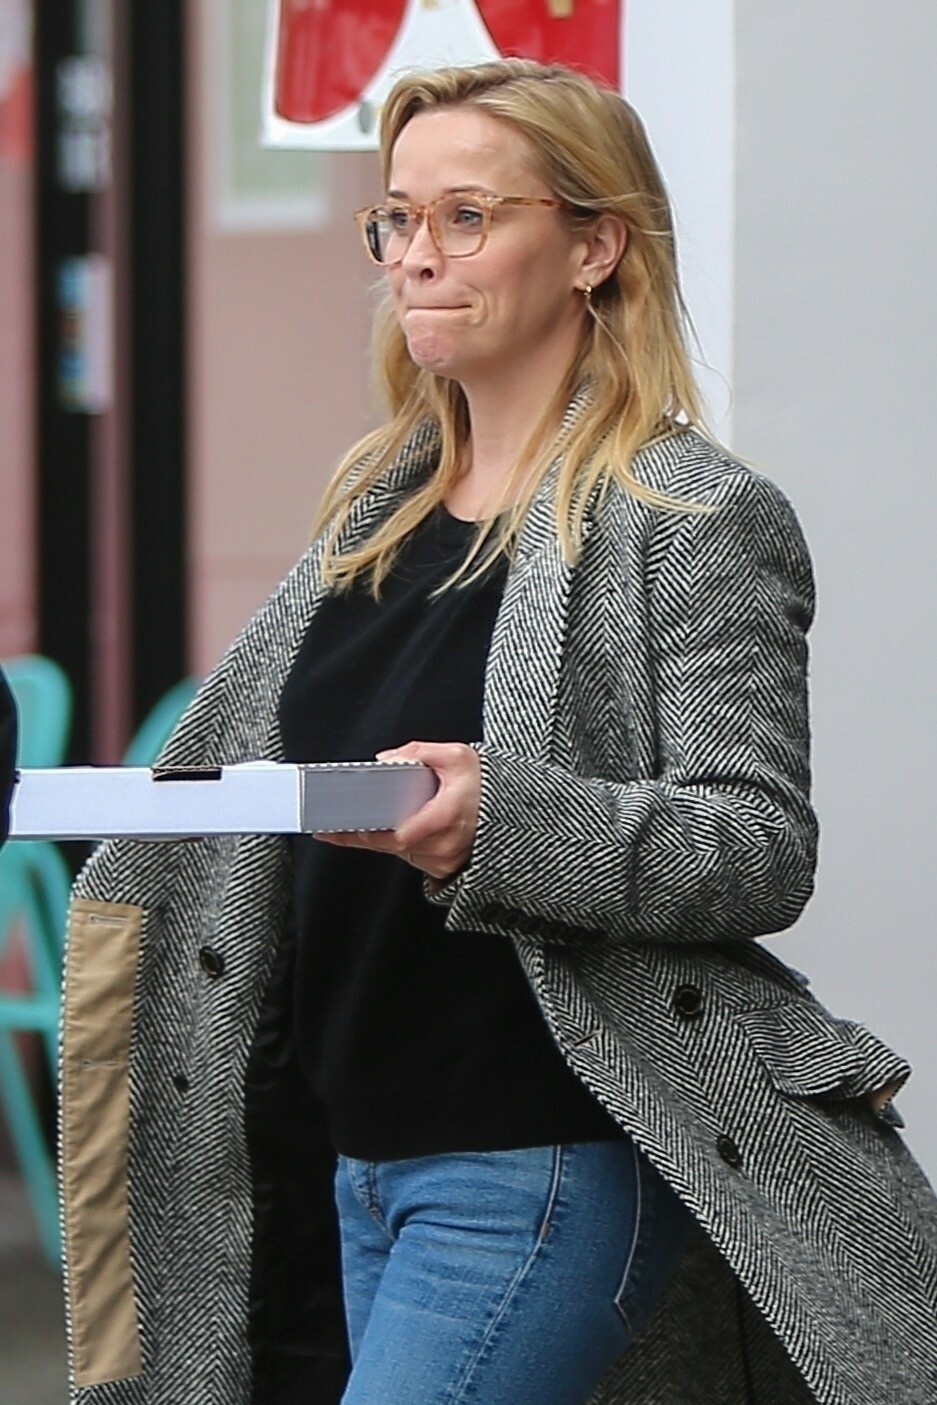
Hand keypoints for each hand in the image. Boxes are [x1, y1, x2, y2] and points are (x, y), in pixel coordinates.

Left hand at [315, 741, 479, 880]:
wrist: (516, 813)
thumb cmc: (487, 786)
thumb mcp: (458, 757)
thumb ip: (420, 753)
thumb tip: (387, 760)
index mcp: (447, 817)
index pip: (398, 835)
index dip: (369, 833)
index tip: (344, 827)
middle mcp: (445, 845)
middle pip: (391, 846)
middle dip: (362, 834)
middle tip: (330, 827)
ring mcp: (444, 861)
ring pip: (398, 853)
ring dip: (378, 838)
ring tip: (350, 823)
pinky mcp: (443, 868)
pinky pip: (410, 856)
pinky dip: (396, 842)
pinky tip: (383, 828)